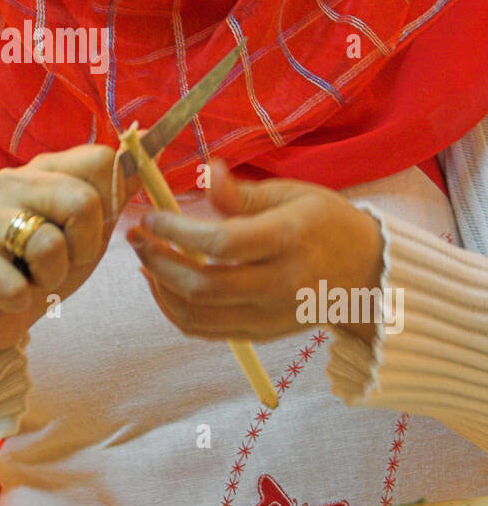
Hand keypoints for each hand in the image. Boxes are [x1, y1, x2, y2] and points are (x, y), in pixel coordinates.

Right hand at [0, 142, 136, 352]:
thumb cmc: (42, 268)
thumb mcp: (88, 230)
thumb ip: (115, 191)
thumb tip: (147, 142)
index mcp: (44, 169)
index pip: (100, 160)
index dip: (107, 208)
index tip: (85, 234)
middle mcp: (10, 180)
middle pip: (83, 202)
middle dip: (82, 249)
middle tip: (58, 263)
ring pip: (48, 244)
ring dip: (50, 278)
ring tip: (31, 279)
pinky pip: (15, 287)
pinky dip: (19, 302)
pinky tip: (5, 296)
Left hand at [126, 159, 384, 347]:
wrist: (368, 274)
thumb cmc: (326, 224)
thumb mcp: (292, 194)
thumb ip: (243, 193)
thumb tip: (206, 172)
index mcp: (289, 240)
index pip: (221, 244)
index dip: (177, 232)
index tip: (150, 216)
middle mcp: (280, 284)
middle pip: (203, 287)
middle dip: (158, 262)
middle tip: (137, 238)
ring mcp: (271, 315)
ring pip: (198, 316)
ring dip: (161, 289)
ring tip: (146, 260)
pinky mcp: (262, 334)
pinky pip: (207, 330)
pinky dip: (177, 310)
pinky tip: (165, 284)